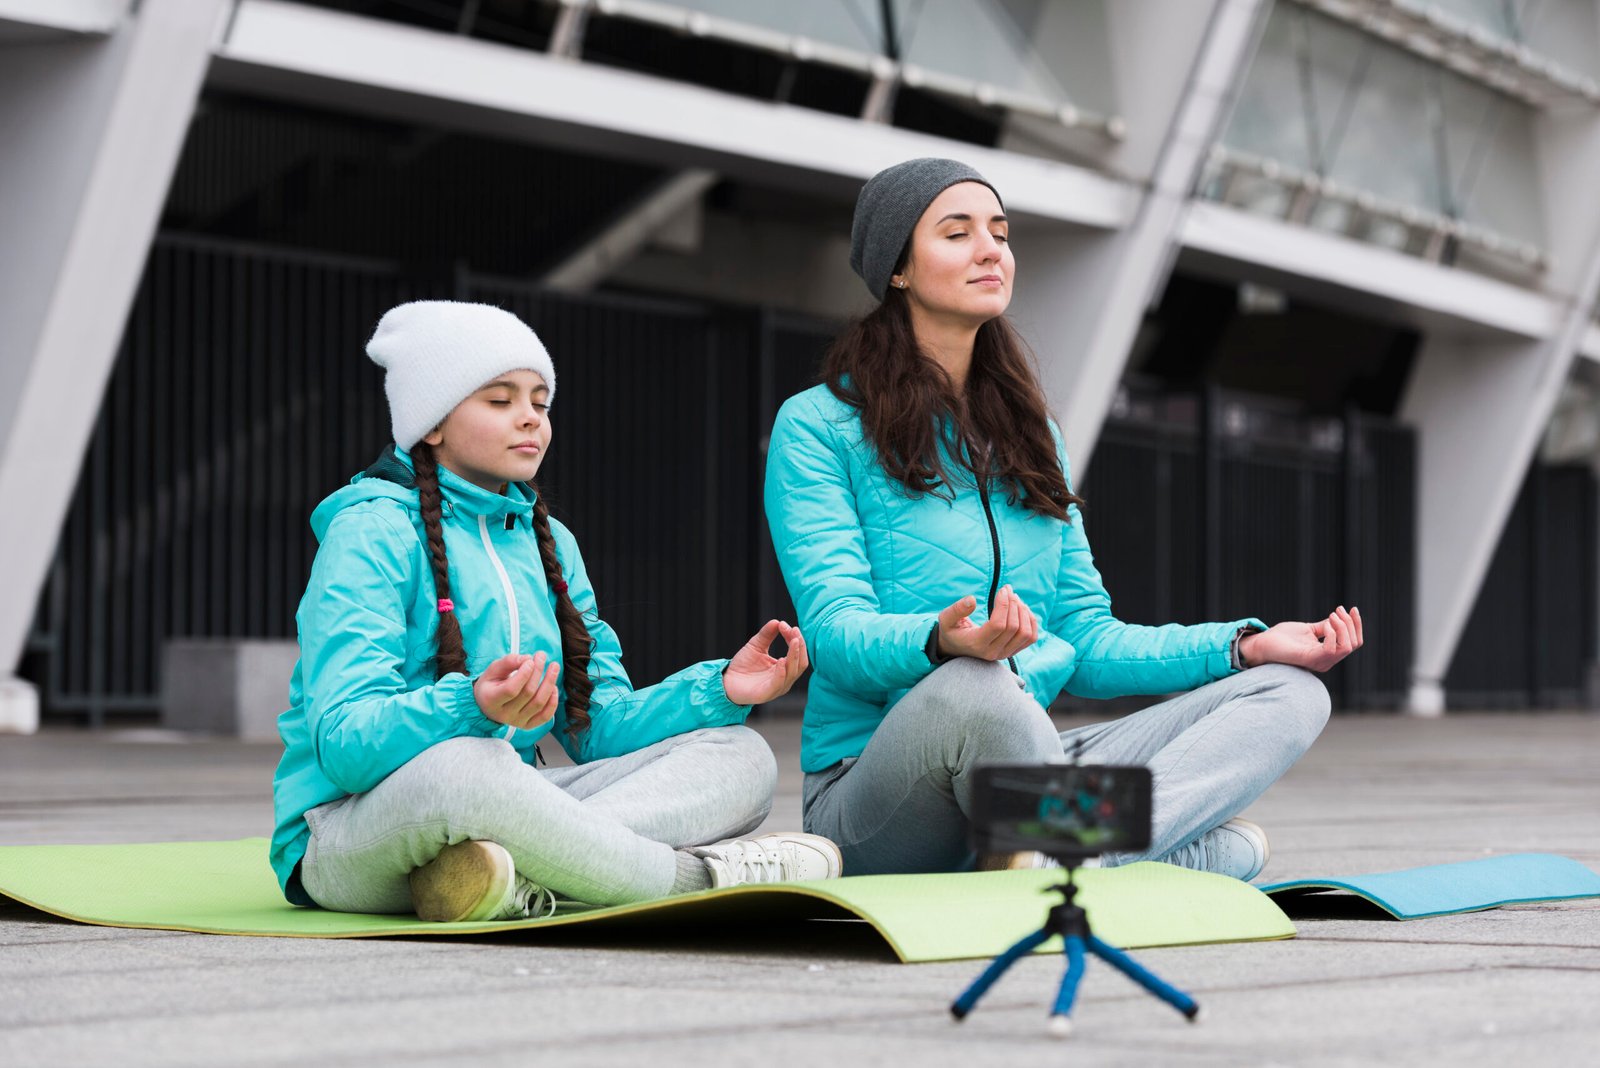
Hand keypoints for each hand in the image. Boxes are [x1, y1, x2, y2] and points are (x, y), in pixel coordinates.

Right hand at [474, 652, 561, 728]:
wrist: (487, 705)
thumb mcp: (493, 669)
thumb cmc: (491, 684)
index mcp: (491, 700)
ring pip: (539, 703)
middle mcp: (504, 714)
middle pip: (528, 693)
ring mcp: (516, 722)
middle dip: (538, 672)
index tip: (530, 660)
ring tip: (554, 667)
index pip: (511, 689)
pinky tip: (554, 687)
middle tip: (541, 656)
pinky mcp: (527, 725)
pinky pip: (545, 716)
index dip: (524, 674)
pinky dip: (553, 702)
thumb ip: (508, 662)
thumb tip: (528, 659)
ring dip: (549, 683)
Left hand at [723, 620, 808, 705]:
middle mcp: (785, 679)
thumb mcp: (756, 645)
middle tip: (794, 630)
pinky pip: (778, 683)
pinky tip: (782, 660)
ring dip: (794, 655)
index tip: (785, 625)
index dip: (795, 638)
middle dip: (799, 646)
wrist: (727, 681)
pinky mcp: (766, 694)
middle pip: (800, 663)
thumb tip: (777, 621)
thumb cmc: (743, 666)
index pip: (797, 653)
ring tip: (793, 640)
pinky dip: (782, 672)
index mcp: (785, 668)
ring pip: (793, 672)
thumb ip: (767, 634)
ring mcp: (777, 688)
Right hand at [936, 585, 1038, 661]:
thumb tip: (972, 599)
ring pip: (1025, 633)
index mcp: (977, 644)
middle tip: (1007, 589)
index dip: (1003, 605)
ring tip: (1014, 597)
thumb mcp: (946, 619)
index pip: (998, 625)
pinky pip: (1031, 638)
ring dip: (1023, 611)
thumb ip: (957, 609)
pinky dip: (1030, 621)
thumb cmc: (951, 630)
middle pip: (1014, 628)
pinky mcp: (1013, 651)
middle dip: (1013, 604)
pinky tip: (1022, 608)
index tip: (1001, 590)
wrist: (957, 647)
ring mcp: (1005, 654)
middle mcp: (993, 652)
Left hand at [1238, 606, 1363, 672]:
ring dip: (1343, 627)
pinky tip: (1326, 624)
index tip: (1352, 608)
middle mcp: (1327, 661)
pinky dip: (1332, 634)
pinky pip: (1330, 649)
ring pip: (1347, 646)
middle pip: (1354, 644)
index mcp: (1328, 654)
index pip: (1354, 643)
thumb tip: (1339, 619)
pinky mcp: (1309, 659)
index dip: (1357, 625)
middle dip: (1350, 623)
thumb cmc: (1283, 638)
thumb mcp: (1309, 629)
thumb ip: (1325, 627)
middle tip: (1338, 610)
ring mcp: (1319, 662)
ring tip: (1331, 616)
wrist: (1263, 643)